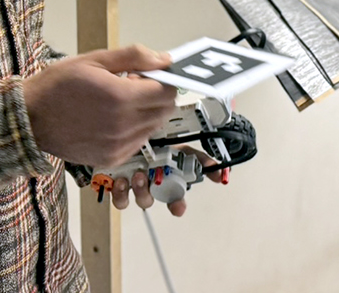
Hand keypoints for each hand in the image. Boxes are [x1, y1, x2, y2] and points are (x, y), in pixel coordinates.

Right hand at [24, 45, 177, 167]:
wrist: (29, 120)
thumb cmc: (56, 87)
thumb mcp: (94, 60)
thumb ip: (133, 57)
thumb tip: (162, 58)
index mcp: (120, 98)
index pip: (166, 90)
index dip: (161, 79)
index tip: (149, 73)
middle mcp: (123, 126)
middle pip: (165, 110)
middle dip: (157, 95)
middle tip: (134, 85)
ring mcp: (118, 145)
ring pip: (154, 126)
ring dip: (146, 112)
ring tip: (120, 102)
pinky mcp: (112, 159)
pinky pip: (138, 142)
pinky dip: (134, 129)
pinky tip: (113, 118)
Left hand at [108, 146, 226, 217]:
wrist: (123, 131)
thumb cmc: (151, 140)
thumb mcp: (177, 145)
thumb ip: (198, 158)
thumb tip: (219, 170)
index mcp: (168, 174)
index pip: (178, 195)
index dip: (178, 204)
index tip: (178, 207)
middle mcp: (153, 182)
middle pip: (159, 197)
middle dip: (158, 192)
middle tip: (155, 179)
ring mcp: (136, 185)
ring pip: (142, 199)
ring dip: (141, 190)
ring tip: (137, 176)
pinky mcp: (119, 186)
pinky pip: (121, 199)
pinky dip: (120, 192)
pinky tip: (121, 180)